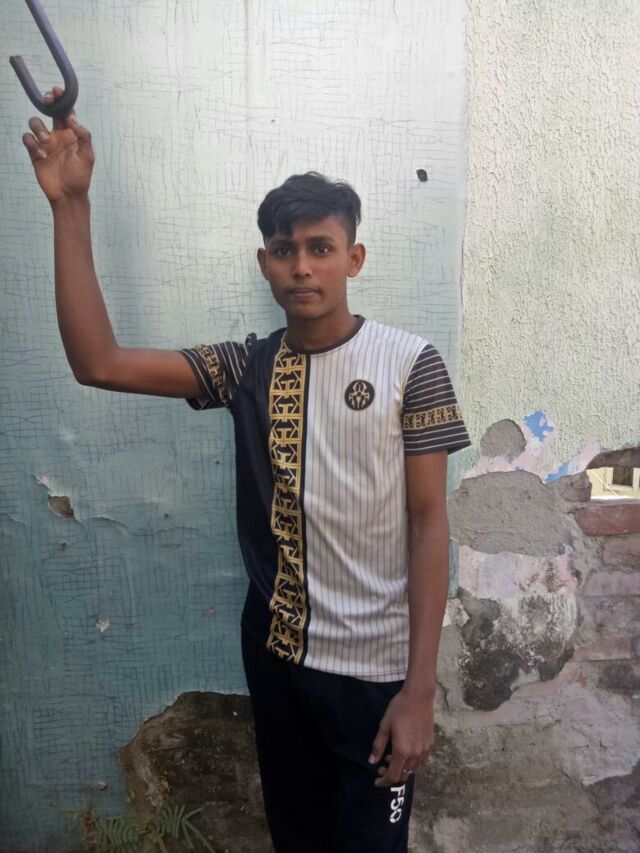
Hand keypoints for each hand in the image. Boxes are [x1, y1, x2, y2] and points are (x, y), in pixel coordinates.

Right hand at [21, 85, 94, 204]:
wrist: (68, 195)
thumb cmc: (80, 177)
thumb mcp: (87, 156)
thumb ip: (83, 135)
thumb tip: (72, 117)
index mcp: (72, 134)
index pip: (66, 112)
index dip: (62, 100)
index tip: (57, 91)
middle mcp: (58, 135)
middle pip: (49, 111)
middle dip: (47, 102)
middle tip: (47, 100)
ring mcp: (45, 143)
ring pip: (35, 123)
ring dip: (39, 129)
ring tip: (47, 143)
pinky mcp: (35, 152)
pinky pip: (28, 139)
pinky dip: (32, 143)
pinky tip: (42, 155)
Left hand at [368, 688, 434, 786]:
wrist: (418, 697)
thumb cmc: (399, 709)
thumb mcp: (384, 726)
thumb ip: (378, 746)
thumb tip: (372, 761)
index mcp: (402, 751)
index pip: (393, 776)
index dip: (384, 781)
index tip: (376, 781)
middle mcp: (415, 754)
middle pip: (404, 775)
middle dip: (391, 776)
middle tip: (382, 767)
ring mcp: (424, 750)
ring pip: (413, 769)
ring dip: (401, 768)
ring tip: (392, 756)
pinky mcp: (430, 744)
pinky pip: (421, 761)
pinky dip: (411, 762)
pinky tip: (405, 752)